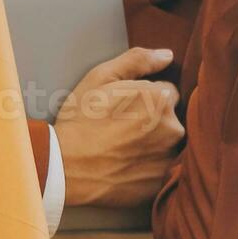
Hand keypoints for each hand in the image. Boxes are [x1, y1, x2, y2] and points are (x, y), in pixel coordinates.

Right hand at [54, 47, 185, 208]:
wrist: (65, 169)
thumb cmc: (79, 121)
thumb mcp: (99, 78)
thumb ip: (137, 60)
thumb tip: (168, 56)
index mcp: (160, 98)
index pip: (167, 92)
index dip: (145, 97)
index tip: (124, 108)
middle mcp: (172, 128)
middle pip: (171, 118)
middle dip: (153, 120)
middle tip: (122, 129)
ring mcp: (169, 158)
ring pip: (168, 143)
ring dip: (153, 143)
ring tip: (124, 148)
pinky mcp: (161, 182)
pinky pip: (162, 168)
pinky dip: (150, 166)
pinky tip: (127, 166)